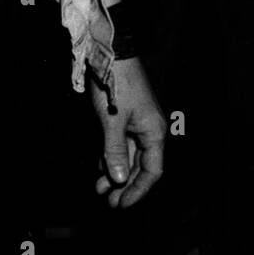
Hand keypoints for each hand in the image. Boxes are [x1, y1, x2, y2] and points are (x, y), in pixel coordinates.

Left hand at [90, 57, 165, 208]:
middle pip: (140, 166)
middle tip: (109, 202)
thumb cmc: (115, 83)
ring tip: (100, 189)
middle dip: (124, 185)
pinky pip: (120, 142)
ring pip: (128, 155)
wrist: (110, 50)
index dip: (138, 190)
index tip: (122, 204)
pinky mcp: (124, 115)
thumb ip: (115, 151)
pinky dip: (111, 156)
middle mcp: (149, 130)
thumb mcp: (112, 121)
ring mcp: (136, 122)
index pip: (152, 171)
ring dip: (115, 172)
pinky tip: (99, 167)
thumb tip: (119, 180)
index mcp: (154, 132)